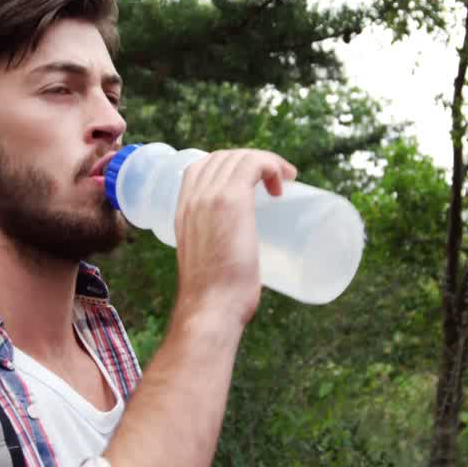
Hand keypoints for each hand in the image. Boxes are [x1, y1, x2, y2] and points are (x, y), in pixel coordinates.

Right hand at [172, 149, 296, 328]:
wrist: (210, 309)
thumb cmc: (215, 299)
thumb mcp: (207, 264)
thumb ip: (216, 253)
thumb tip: (239, 259)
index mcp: (182, 211)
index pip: (201, 167)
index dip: (229, 166)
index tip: (253, 183)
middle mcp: (192, 198)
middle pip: (223, 157)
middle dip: (252, 161)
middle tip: (276, 181)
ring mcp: (210, 196)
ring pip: (240, 157)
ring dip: (268, 161)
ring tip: (285, 180)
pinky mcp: (231, 200)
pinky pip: (254, 164)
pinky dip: (272, 165)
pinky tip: (283, 182)